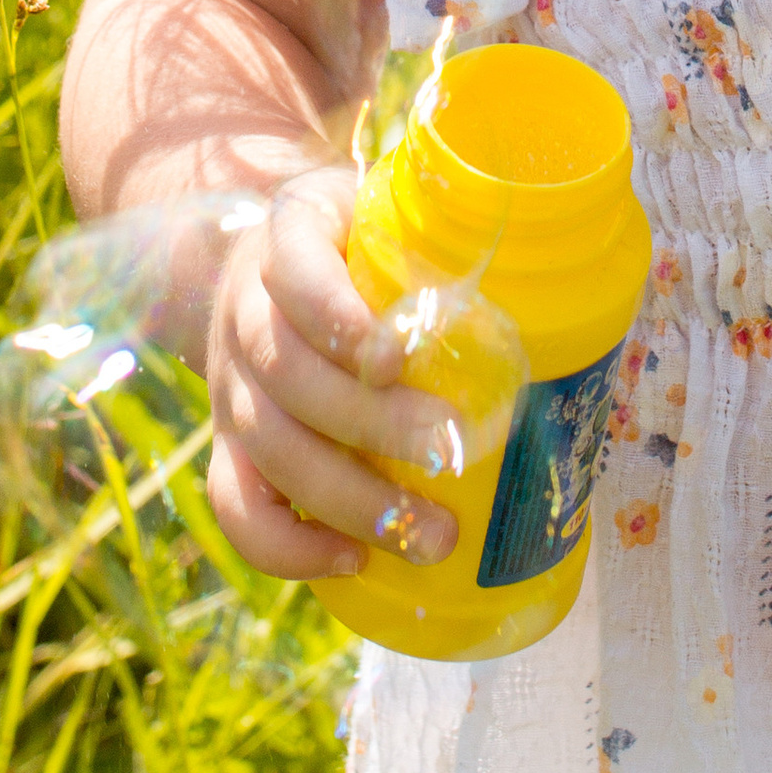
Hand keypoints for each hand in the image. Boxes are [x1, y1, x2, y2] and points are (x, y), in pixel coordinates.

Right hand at [203, 158, 467, 578]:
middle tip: (452, 451)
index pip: (295, 270)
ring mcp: (231, 387)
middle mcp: (246, 315)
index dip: (339, 318)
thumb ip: (436, 236)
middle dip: (374, 424)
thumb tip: (542, 283)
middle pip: (290, 375)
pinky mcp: (229, 448)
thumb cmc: (351, 246)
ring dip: (349, 499)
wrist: (260, 269)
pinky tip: (352, 560)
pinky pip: (237, 507)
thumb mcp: (382, 212)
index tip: (399, 357)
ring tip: (429, 532)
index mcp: (287, 239)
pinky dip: (289, 546)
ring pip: (270, 448)